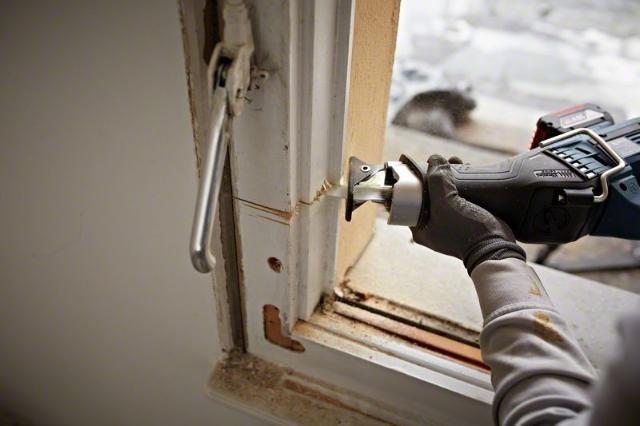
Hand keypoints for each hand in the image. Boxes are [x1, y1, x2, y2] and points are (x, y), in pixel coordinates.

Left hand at [410, 155, 525, 272]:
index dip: (414, 181)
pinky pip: (460, 196)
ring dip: (449, 176)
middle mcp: (432, 225)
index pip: (408, 200)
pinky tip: (468, 170)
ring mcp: (449, 222)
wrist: (496, 247)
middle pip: (428, 193)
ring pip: (445, 193)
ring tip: (455, 161)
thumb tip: (434, 158)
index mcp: (420, 228)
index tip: (420, 166)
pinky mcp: (465, 217)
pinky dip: (462, 183)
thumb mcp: (446, 203)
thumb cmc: (466, 230)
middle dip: (434, 175)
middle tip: (441, 162)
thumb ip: (437, 180)